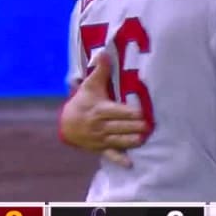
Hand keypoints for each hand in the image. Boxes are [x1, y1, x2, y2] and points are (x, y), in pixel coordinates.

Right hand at [59, 50, 147, 166]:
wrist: (67, 124)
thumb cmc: (83, 102)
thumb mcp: (90, 86)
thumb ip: (100, 70)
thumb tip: (104, 52)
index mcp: (99, 110)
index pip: (115, 111)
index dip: (127, 113)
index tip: (140, 112)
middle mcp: (99, 125)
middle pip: (118, 126)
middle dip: (132, 127)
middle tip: (147, 126)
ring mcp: (100, 139)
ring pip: (116, 140)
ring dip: (129, 140)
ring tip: (142, 139)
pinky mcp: (101, 148)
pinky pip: (110, 155)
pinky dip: (119, 159)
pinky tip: (130, 163)